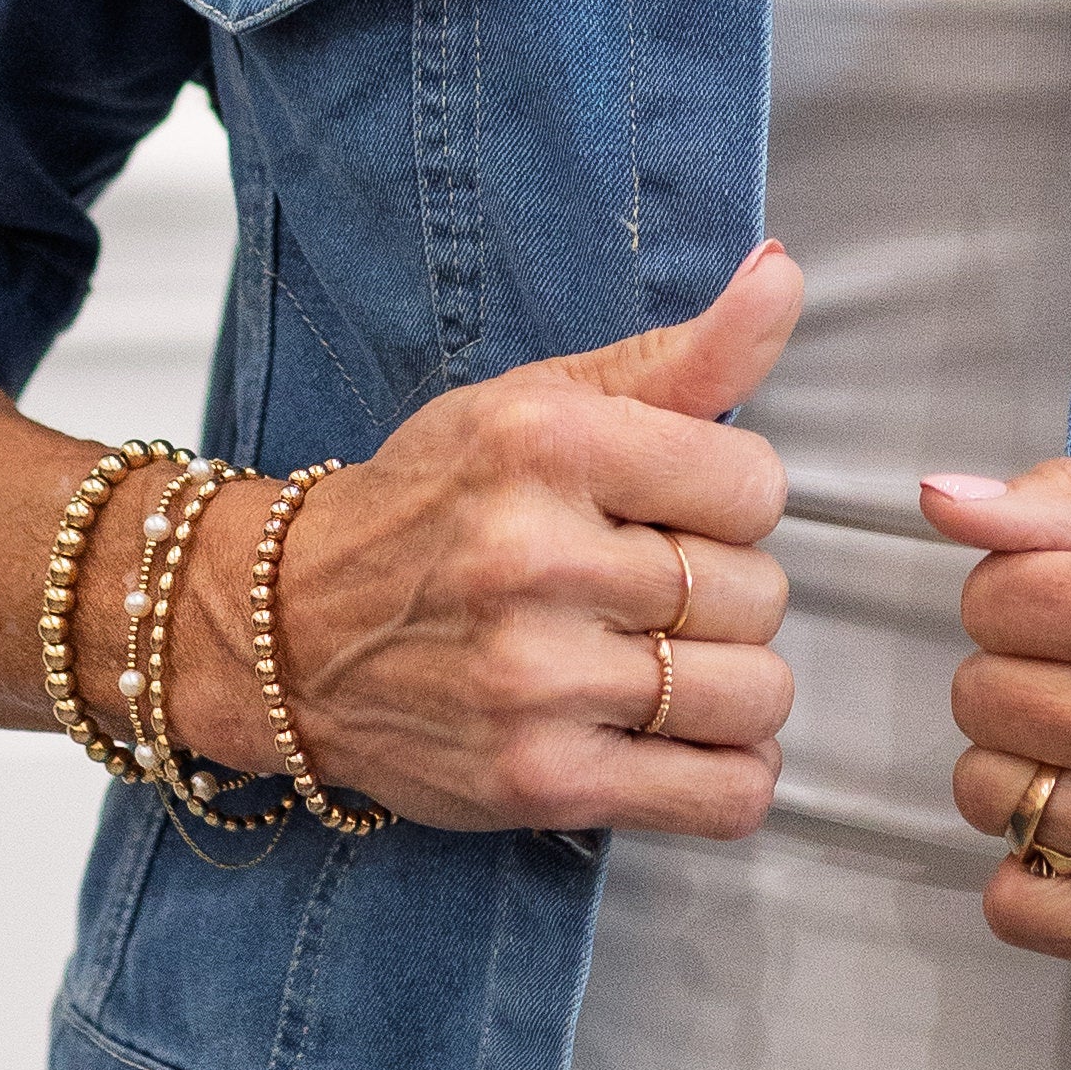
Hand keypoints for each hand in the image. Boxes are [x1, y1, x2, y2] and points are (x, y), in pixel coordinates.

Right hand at [170, 244, 800, 837]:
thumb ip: (683, 356)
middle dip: (723, 594)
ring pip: (757, 693)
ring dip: (730, 686)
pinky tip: (680, 737)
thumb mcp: (542, 401)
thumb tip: (785, 275)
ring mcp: (535, 681)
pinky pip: (724, 794)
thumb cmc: (429, 507)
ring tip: (660, 663)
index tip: (675, 511)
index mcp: (546, 445)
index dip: (731, 502)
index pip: (756, 485)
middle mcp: (535, 560)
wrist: (285, 630)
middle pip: (759, 593)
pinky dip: (729, 772)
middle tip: (646, 591)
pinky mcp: (540, 781)